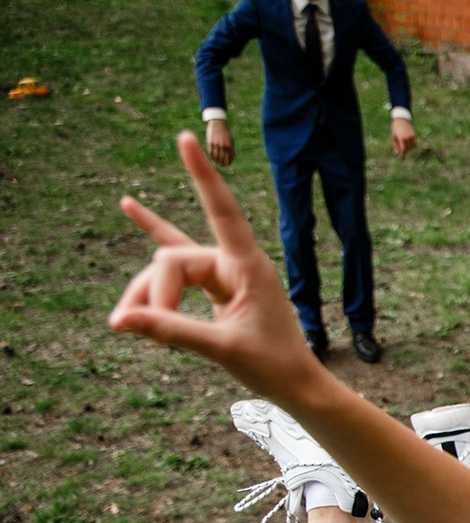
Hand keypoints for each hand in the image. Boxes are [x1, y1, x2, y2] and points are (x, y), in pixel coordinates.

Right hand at [109, 131, 324, 399]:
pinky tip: (128, 205)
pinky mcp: (214, 285)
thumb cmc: (271, 366)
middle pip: (173, 258)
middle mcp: (236, 263)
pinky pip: (177, 263)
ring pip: (168, 269)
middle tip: (138, 329)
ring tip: (123, 323)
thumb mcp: (220, 349)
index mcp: (248, 267)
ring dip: (147, 295)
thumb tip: (120, 319)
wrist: (296, 385)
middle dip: (153, 294)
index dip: (202, 176)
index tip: (185, 138)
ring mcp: (224, 272)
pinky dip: (154, 238)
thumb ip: (171, 331)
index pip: (221, 212)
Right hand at [203, 118, 233, 166]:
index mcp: (230, 145)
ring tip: (217, 162)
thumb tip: (229, 158)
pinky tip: (213, 158)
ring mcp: (216, 144)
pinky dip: (212, 157)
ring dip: (217, 161)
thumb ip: (230, 148)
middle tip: (222, 165)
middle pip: (223, 159)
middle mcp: (223, 146)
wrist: (218, 123)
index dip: (229, 162)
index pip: (230, 158)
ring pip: (216, 157)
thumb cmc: (225, 132)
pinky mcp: (210, 142)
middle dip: (222, 163)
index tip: (227, 164)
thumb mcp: (230, 140)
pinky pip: (211, 152)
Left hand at [390, 118, 415, 157]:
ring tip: (404, 145)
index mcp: (401, 138)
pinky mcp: (414, 135)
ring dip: (408, 148)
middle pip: (407, 149)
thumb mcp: (393, 137)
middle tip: (400, 150)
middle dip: (404, 151)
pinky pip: (414, 144)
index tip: (402, 159)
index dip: (403, 155)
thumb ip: (395, 145)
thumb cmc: (395, 128)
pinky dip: (412, 145)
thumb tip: (397, 153)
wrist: (402, 119)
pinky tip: (408, 144)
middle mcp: (407, 138)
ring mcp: (412, 136)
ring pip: (412, 147)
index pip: (403, 149)